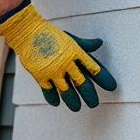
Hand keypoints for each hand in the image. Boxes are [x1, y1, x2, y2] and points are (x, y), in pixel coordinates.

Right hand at [0, 0, 116, 110]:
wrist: (27, 31)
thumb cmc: (50, 34)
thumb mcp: (70, 39)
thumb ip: (85, 45)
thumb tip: (99, 43)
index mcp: (75, 52)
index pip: (94, 68)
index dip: (104, 78)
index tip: (112, 87)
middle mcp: (66, 62)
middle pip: (82, 83)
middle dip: (90, 95)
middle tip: (94, 104)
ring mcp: (53, 70)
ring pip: (67, 91)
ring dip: (73, 101)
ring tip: (77, 108)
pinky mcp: (40, 75)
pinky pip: (49, 91)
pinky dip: (53, 98)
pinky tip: (57, 103)